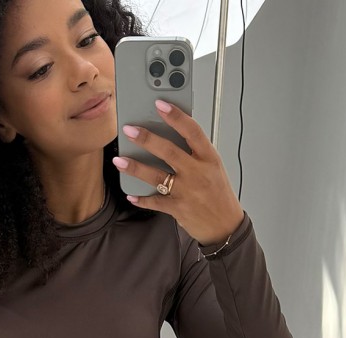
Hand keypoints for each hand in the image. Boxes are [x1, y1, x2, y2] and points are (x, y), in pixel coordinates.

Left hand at [113, 99, 244, 246]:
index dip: (175, 116)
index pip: (192, 131)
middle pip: (168, 151)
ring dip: (135, 167)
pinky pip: (155, 202)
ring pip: (156, 176)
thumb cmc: (219, 194)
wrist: (225, 226)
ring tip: (119, 160)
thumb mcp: (214, 168)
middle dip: (146, 139)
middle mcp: (197, 173)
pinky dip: (141, 199)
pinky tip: (131, 194)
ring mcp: (186, 191)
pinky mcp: (178, 209)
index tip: (160, 104)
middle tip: (129, 129)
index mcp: (209, 158)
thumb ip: (195, 153)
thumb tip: (171, 136)